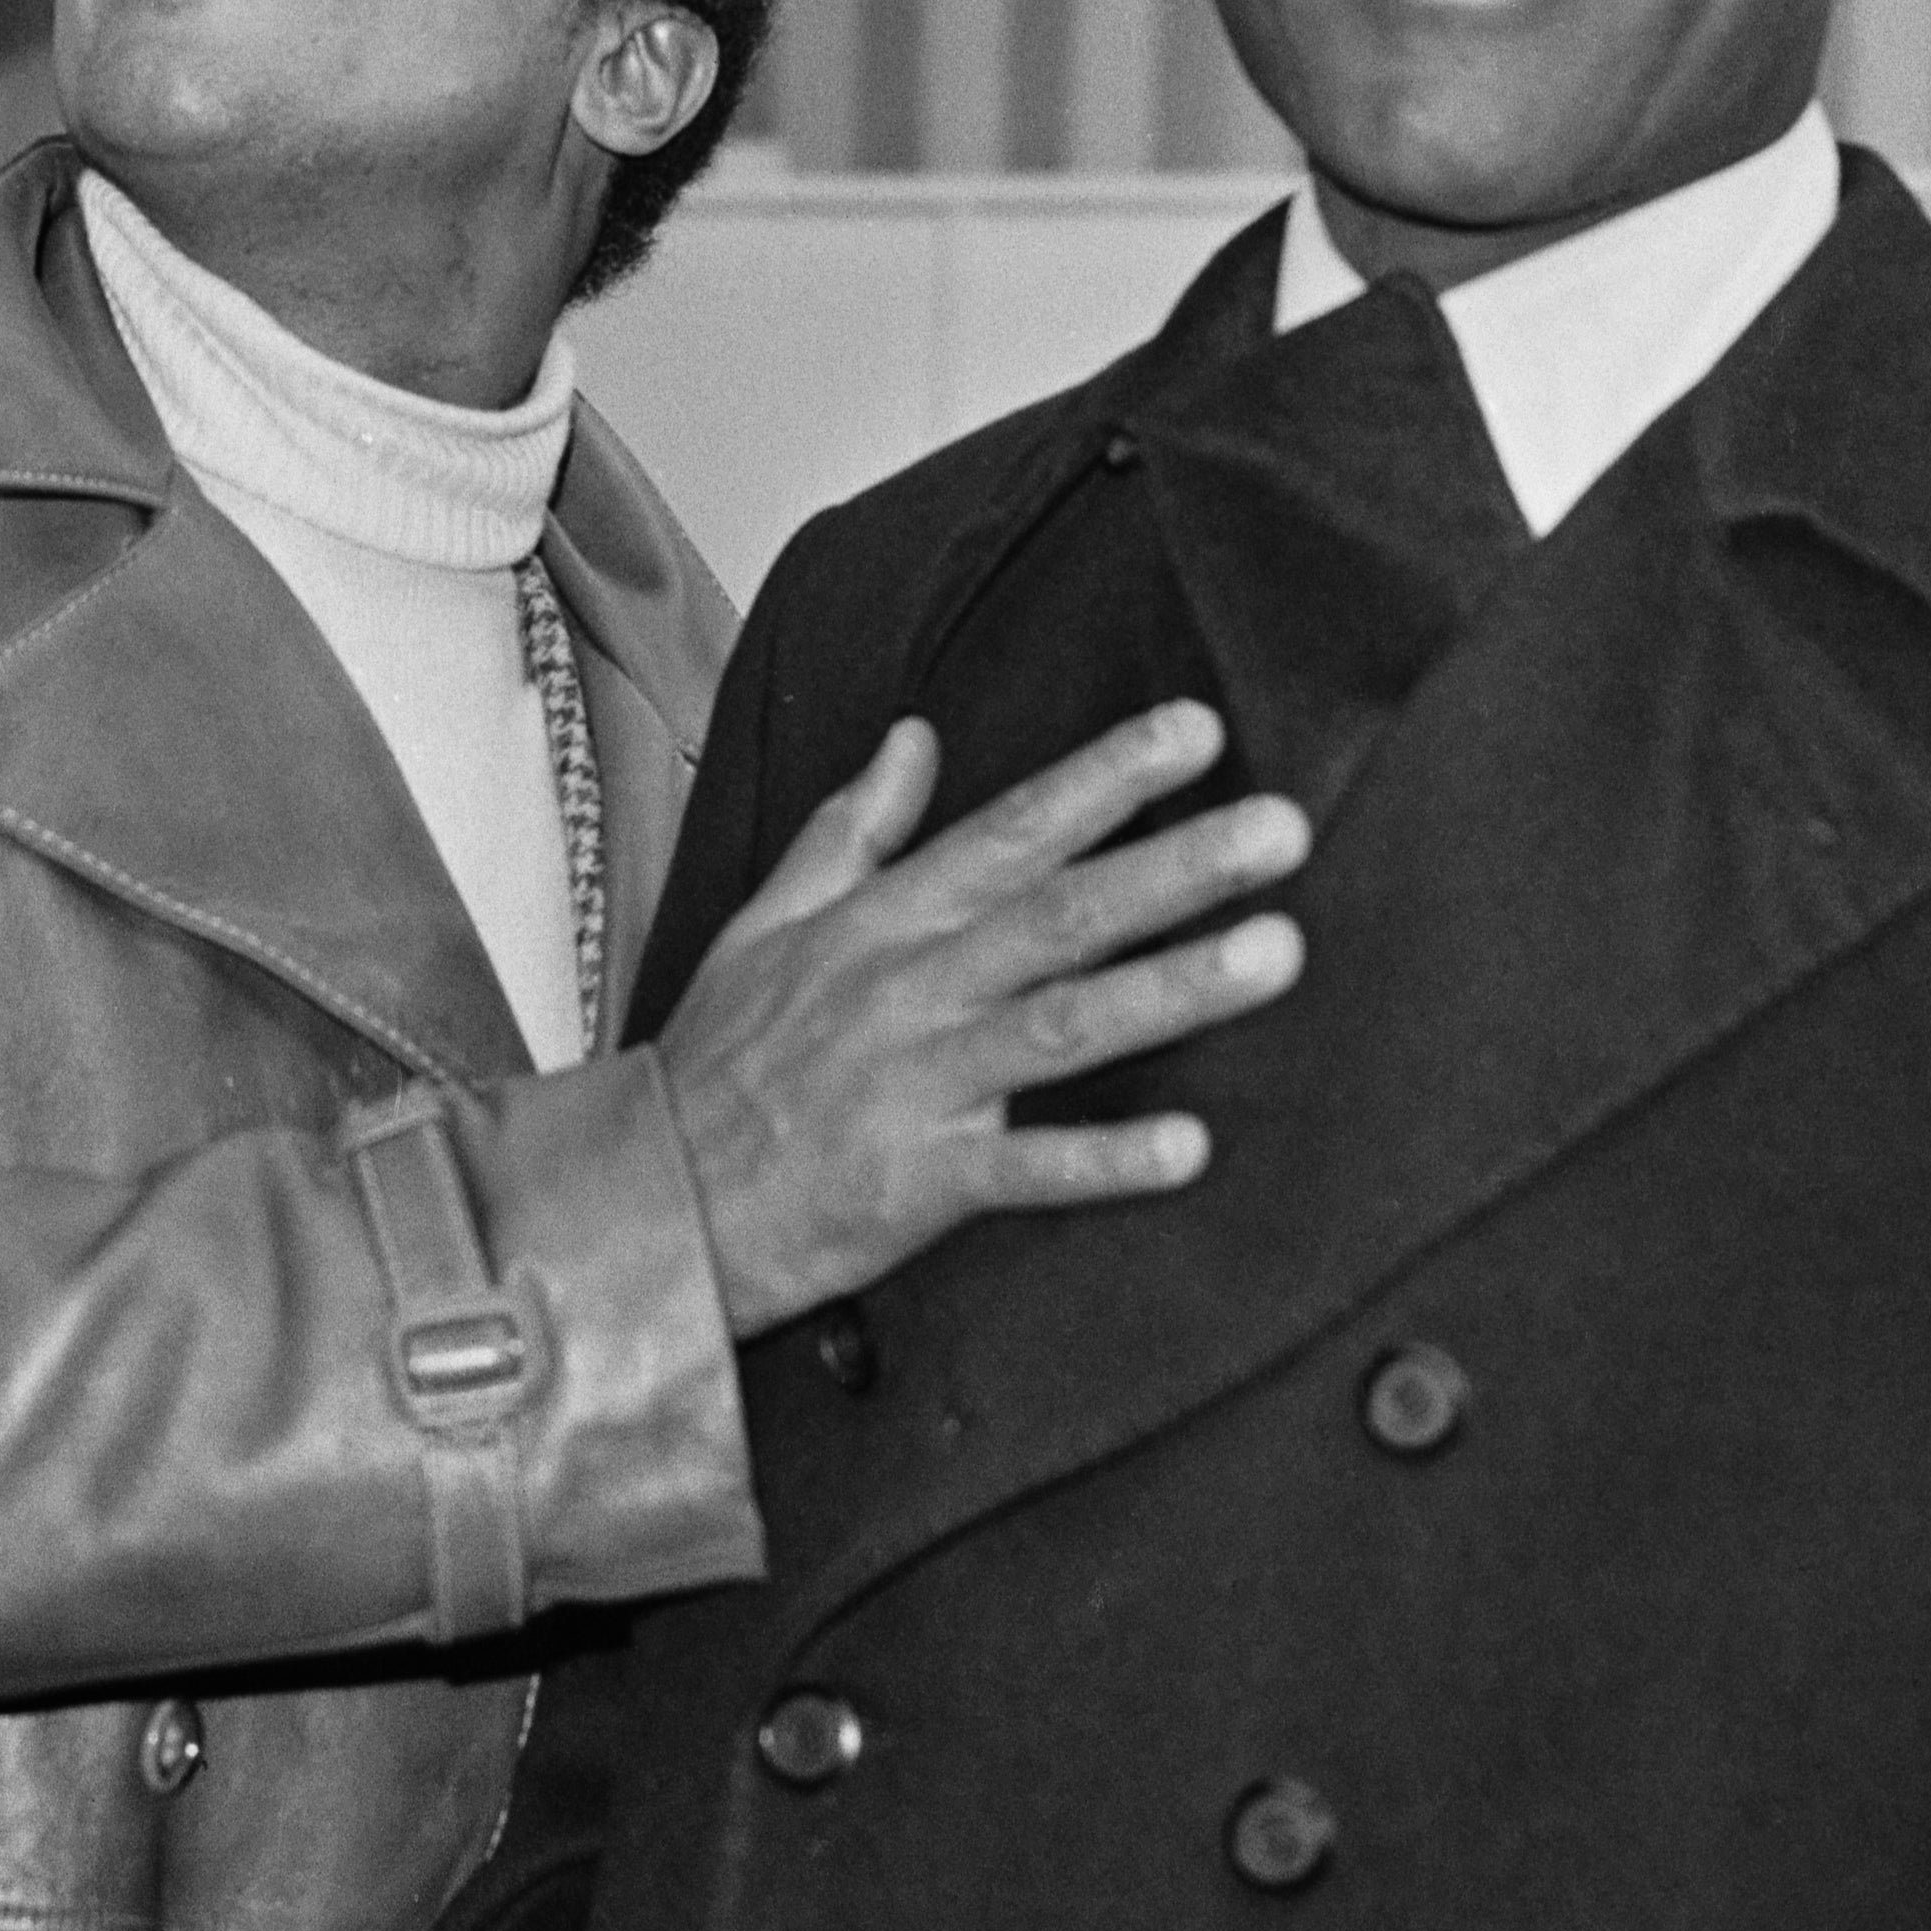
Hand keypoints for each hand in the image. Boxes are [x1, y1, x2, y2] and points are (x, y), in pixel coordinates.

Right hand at [656, 704, 1307, 1337]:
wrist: (648, 1199)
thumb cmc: (718, 1060)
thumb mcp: (767, 919)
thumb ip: (853, 827)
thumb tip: (915, 736)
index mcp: (884, 923)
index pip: (1011, 830)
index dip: (1105, 777)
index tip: (1196, 731)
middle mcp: (909, 990)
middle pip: (1059, 914)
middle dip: (1175, 866)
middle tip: (1281, 828)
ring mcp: (915, 1086)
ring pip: (1060, 1026)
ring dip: (1171, 988)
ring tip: (1274, 953)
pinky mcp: (915, 1183)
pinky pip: (1023, 1172)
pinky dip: (1102, 1161)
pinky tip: (1190, 1147)